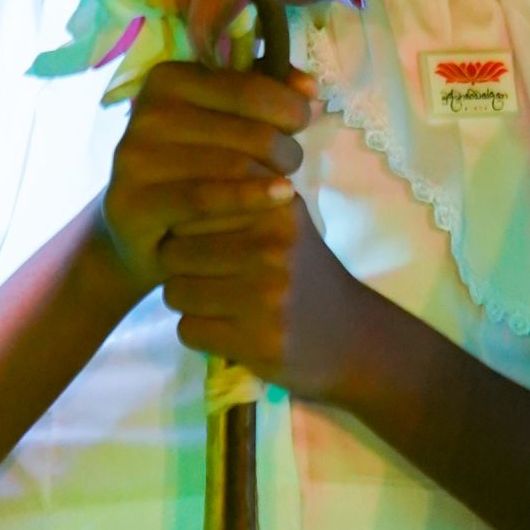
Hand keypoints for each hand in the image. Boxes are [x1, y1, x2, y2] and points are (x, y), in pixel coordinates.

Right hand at [101, 61, 310, 293]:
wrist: (136, 228)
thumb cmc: (190, 165)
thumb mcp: (221, 121)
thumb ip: (263, 93)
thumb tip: (309, 87)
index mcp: (168, 79)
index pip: (249, 88)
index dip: (289, 105)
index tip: (304, 120)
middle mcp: (147, 112)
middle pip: (249, 132)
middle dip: (286, 149)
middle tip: (292, 163)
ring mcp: (136, 157)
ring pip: (234, 166)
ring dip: (275, 179)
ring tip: (286, 187)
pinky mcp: (133, 201)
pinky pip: (206, 198)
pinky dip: (252, 199)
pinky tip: (282, 198)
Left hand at [161, 191, 367, 404]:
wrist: (355, 339)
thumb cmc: (306, 274)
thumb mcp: (283, 222)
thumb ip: (237, 198)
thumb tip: (173, 188)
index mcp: (275, 208)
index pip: (193, 205)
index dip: (183, 225)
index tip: (198, 237)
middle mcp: (271, 246)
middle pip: (174, 250)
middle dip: (178, 266)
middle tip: (204, 276)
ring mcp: (265, 296)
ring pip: (175, 291)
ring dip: (186, 302)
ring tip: (214, 302)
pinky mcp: (257, 341)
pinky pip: (188, 330)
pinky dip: (198, 332)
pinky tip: (224, 329)